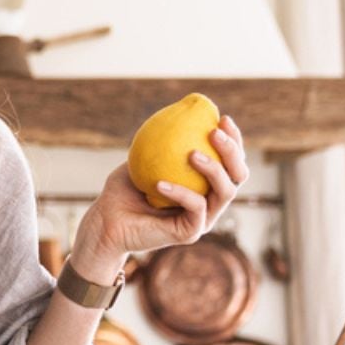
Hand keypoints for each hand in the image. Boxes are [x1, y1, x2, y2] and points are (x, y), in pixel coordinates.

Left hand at [74, 116, 248, 264]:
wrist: (107, 222)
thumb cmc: (122, 190)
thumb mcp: (143, 158)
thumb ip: (163, 140)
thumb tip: (180, 111)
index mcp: (203, 185)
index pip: (229, 161)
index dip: (233, 140)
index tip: (222, 118)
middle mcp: (209, 202)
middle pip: (238, 176)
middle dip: (232, 152)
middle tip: (214, 132)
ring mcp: (202, 219)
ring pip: (226, 193)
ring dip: (214, 169)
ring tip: (193, 153)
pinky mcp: (190, 233)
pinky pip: (196, 208)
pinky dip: (181, 193)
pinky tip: (160, 182)